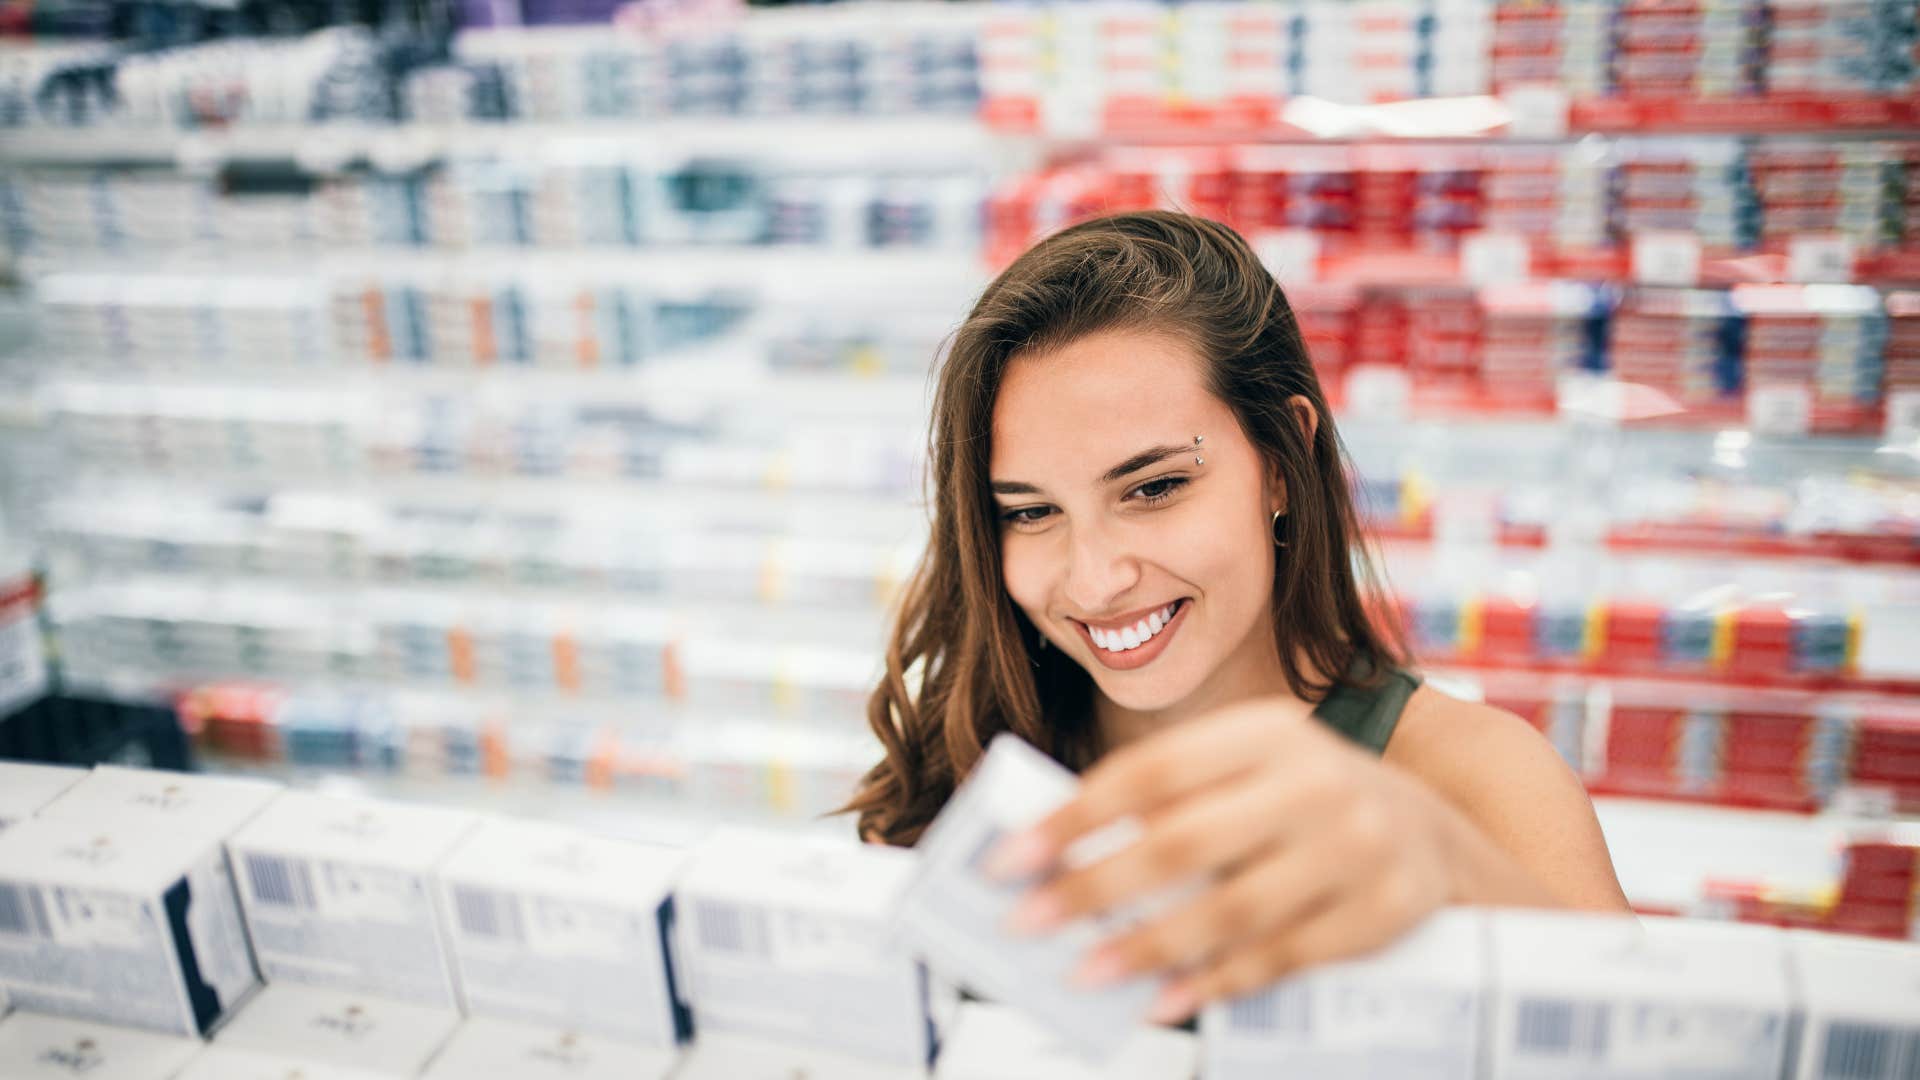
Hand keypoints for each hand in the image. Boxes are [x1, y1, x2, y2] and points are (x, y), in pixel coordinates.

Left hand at [986, 697, 1461, 1022]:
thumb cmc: (1310, 799)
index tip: (1011, 858)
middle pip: (1184, 842)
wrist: (1440, 835)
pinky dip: (1217, 982)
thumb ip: (1174, 797)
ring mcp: (1357, 848)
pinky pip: (1282, 957)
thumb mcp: (1252, 768)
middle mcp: (1316, 782)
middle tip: (1027, 922)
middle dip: (1092, 887)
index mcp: (1267, 732)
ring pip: (1230, 909)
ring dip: (1146, 948)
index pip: (1151, 771)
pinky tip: (1164, 998)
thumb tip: (1061, 850)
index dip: (1074, 817)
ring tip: (1084, 972)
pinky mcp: (1384, 911)